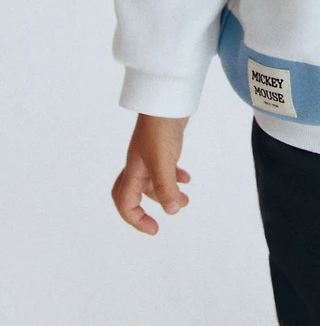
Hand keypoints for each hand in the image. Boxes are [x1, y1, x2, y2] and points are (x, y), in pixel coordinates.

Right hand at [111, 114, 190, 234]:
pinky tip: (186, 179)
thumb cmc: (160, 129)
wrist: (167, 98)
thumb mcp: (163, 162)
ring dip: (168, 194)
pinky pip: (165, 169)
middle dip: (143, 210)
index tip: (155, 229)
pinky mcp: (164, 146)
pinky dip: (174, 178)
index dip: (136, 220)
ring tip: (186, 200)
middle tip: (159, 222)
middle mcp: (139, 165)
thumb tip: (172, 211)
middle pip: (133, 193)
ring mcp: (151, 155)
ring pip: (154, 182)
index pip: (125, 202)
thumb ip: (166, 188)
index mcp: (133, 170)